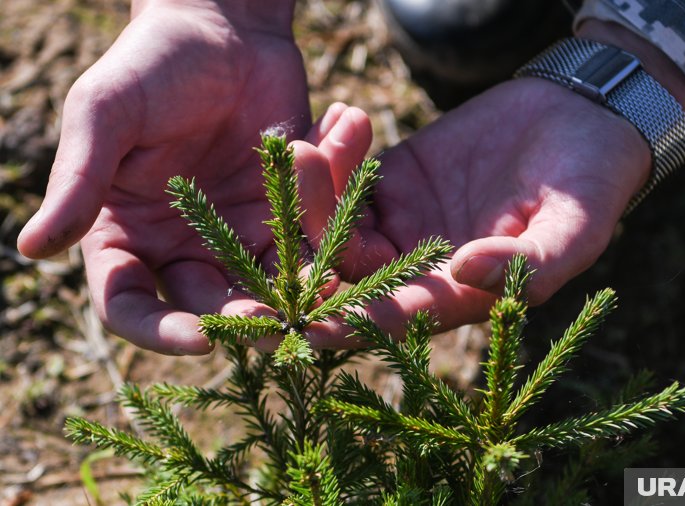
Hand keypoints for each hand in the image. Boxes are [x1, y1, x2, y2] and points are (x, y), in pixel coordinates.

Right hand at [17, 0, 309, 353]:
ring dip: (302, 293)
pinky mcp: (287, 213)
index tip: (200, 340)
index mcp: (126, 236)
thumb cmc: (151, 63)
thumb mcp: (106, 114)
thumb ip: (78, 180)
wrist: (222, 28)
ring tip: (335, 299)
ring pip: (271, 284)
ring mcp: (239, 235)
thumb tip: (31, 248)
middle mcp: (183, 247)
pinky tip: (342, 201)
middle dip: (246, 321)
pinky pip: (313, 236)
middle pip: (210, 307)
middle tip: (283, 325)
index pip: (130, 304)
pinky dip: (332, 226)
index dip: (160, 332)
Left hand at [300, 21, 684, 341]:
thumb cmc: (591, 183)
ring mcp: (401, 223)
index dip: (347, 324)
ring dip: (311, 194)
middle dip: (305, 250)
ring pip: (337, 224)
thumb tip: (468, 272)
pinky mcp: (393, 180)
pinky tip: (330, 121)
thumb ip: (530, 261)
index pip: (393, 319)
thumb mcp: (576, 227)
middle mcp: (419, 269)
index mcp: (458, 298)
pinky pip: (348, 177)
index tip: (299, 323)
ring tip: (297, 147)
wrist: (581, 121)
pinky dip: (332, 155)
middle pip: (347, 274)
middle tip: (264, 225)